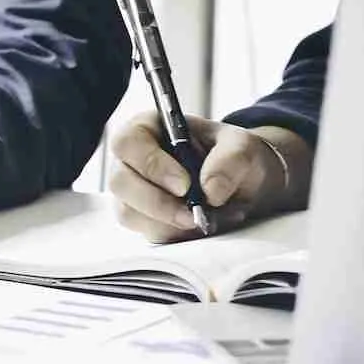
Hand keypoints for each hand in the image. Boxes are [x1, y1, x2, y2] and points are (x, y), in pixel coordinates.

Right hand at [108, 111, 305, 242]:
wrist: (243, 185)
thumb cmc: (233, 156)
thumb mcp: (243, 146)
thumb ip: (231, 159)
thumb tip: (210, 190)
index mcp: (147, 128)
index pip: (128, 142)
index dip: (151, 164)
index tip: (184, 184)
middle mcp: (131, 160)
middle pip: (120, 182)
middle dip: (157, 203)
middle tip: (193, 214)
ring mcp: (132, 191)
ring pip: (128, 212)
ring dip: (166, 222)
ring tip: (201, 220)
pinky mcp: (142, 218)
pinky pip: (144, 232)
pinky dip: (172, 234)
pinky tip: (195, 227)